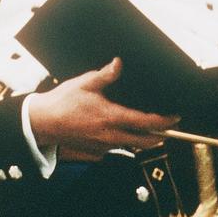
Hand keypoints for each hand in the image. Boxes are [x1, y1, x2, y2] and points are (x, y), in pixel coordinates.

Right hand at [27, 57, 179, 159]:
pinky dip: (123, 141)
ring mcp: (104, 147)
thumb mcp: (85, 83)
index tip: (175, 117)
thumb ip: (105, 75)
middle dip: (161, 135)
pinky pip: (116, 148)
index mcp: (111, 117)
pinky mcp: (96, 152)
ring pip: (131, 146)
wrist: (43, 123)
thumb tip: (119, 63)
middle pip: (146, 141)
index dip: (164, 121)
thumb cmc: (63, 102)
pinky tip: (120, 132)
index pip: (146, 122)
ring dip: (143, 140)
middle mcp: (110, 136)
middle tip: (170, 128)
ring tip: (150, 130)